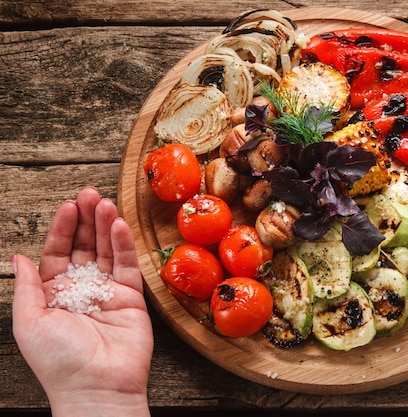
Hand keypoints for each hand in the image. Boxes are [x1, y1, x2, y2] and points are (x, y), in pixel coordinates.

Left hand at [12, 187, 152, 416]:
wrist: (96, 386)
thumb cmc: (58, 360)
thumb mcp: (29, 322)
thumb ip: (26, 287)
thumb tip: (17, 257)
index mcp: (53, 293)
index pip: (58, 251)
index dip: (62, 228)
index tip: (67, 206)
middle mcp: (81, 288)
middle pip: (84, 245)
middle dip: (86, 219)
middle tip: (89, 194)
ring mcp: (107, 291)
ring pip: (107, 250)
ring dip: (105, 225)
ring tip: (104, 202)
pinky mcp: (131, 296)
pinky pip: (126, 265)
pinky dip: (123, 244)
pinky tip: (118, 226)